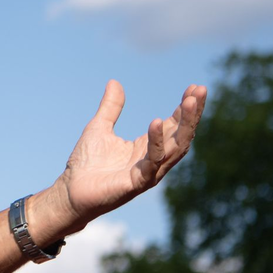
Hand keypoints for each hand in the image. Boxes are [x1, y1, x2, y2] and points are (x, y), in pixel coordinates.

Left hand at [54, 80, 206, 228]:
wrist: (70, 190)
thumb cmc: (86, 164)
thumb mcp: (99, 127)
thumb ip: (110, 107)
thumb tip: (114, 82)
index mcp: (148, 147)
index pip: (174, 125)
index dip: (185, 107)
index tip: (195, 87)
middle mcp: (154, 160)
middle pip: (182, 135)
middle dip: (192, 114)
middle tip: (201, 90)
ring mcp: (149, 172)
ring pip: (175, 148)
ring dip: (185, 125)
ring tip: (190, 102)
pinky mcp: (138, 182)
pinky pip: (153, 161)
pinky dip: (157, 142)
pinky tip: (157, 122)